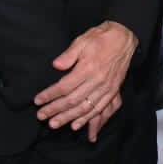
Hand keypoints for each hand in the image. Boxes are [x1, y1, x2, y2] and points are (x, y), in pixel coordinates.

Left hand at [34, 21, 137, 138]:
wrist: (124, 38)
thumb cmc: (101, 38)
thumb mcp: (82, 40)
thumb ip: (68, 54)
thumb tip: (56, 65)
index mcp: (88, 68)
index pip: (64, 86)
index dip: (50, 95)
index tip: (38, 100)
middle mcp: (97, 81)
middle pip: (72, 100)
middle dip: (55, 110)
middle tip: (41, 116)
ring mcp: (106, 88)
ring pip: (85, 108)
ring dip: (68, 118)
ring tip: (54, 124)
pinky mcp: (113, 91)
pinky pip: (99, 110)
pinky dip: (87, 119)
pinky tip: (76, 125)